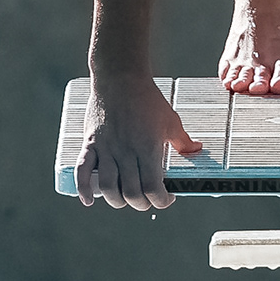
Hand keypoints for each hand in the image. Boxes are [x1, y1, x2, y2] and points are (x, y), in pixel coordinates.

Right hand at [75, 72, 202, 210]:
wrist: (120, 77)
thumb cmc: (148, 99)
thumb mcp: (171, 120)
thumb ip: (183, 141)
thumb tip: (197, 150)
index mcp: (147, 148)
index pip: (152, 188)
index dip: (160, 201)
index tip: (165, 199)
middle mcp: (125, 152)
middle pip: (130, 193)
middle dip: (140, 204)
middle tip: (146, 200)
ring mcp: (106, 148)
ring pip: (107, 187)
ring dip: (116, 200)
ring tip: (123, 199)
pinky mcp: (91, 143)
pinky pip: (82, 170)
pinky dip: (83, 188)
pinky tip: (88, 200)